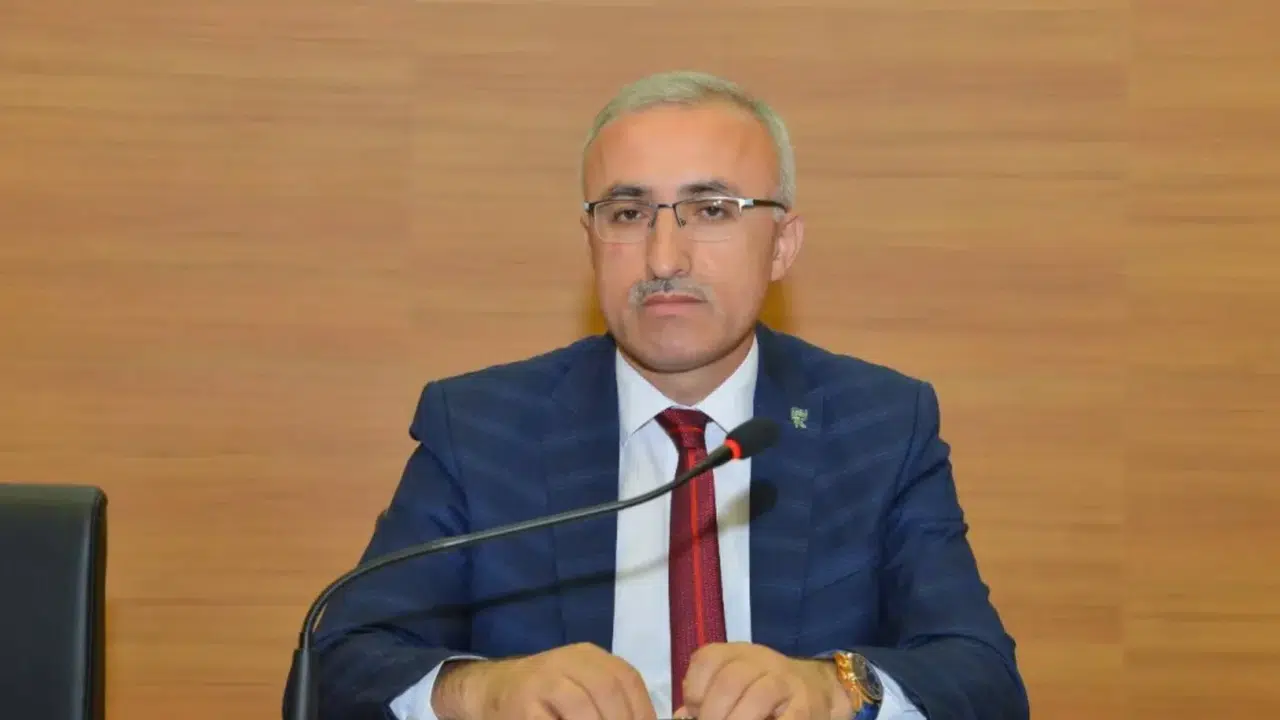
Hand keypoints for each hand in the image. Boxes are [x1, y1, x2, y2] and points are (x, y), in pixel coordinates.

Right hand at [434, 642, 657, 719]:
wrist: (491, 690)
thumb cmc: (546, 695)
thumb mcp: (581, 686)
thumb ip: (610, 701)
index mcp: (588, 656)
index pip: (627, 678)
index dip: (642, 710)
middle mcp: (565, 661)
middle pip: (606, 689)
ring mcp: (540, 682)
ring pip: (580, 707)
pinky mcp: (521, 707)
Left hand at [675, 643, 853, 719]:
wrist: (814, 686)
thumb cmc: (762, 687)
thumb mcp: (733, 681)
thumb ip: (706, 696)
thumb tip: (682, 716)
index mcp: (736, 653)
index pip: (707, 660)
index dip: (695, 689)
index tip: (694, 711)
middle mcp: (760, 660)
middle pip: (730, 680)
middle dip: (714, 712)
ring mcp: (785, 681)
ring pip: (758, 696)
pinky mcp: (806, 705)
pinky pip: (786, 718)